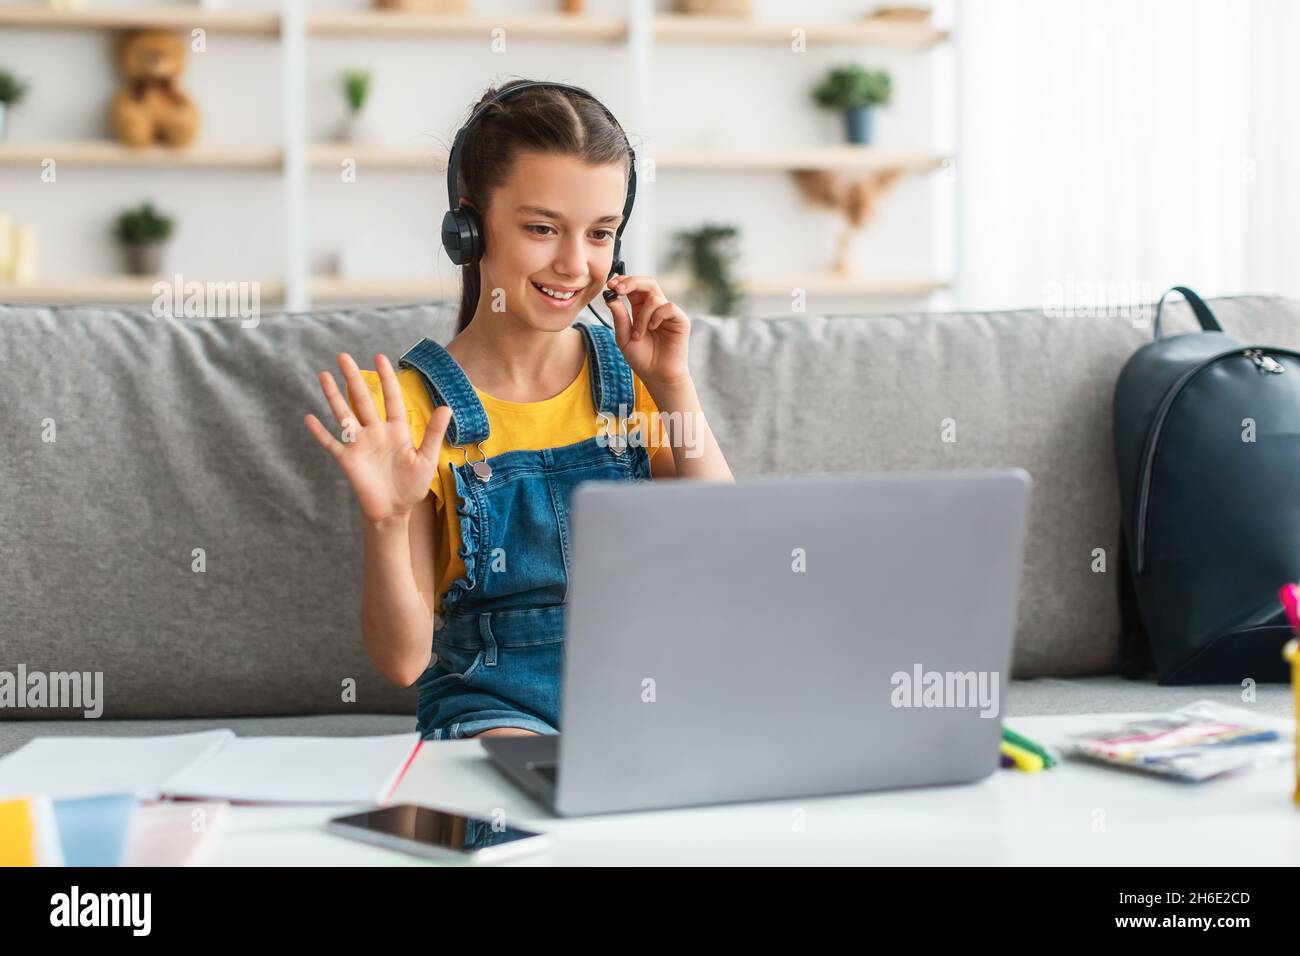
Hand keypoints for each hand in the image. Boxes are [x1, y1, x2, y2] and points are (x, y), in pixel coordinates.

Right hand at [304, 352, 451, 525]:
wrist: (395, 510)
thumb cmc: (412, 485)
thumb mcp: (426, 458)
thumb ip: (433, 433)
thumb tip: (447, 407)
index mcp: (397, 430)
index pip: (390, 398)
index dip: (386, 378)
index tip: (380, 357)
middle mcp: (376, 432)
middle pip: (362, 400)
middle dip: (353, 378)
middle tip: (343, 356)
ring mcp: (360, 445)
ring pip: (344, 414)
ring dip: (333, 396)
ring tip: (324, 375)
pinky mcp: (348, 460)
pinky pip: (331, 443)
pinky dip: (320, 432)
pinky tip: (309, 418)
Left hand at [604, 274, 690, 389]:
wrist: (657, 376)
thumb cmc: (642, 359)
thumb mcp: (623, 337)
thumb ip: (619, 317)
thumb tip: (611, 298)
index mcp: (641, 309)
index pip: (634, 287)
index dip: (623, 282)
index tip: (610, 284)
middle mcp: (655, 308)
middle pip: (647, 283)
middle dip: (631, 282)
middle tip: (618, 289)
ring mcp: (668, 313)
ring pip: (654, 297)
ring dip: (641, 316)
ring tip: (638, 335)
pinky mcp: (680, 320)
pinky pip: (668, 307)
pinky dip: (656, 316)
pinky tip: (652, 329)